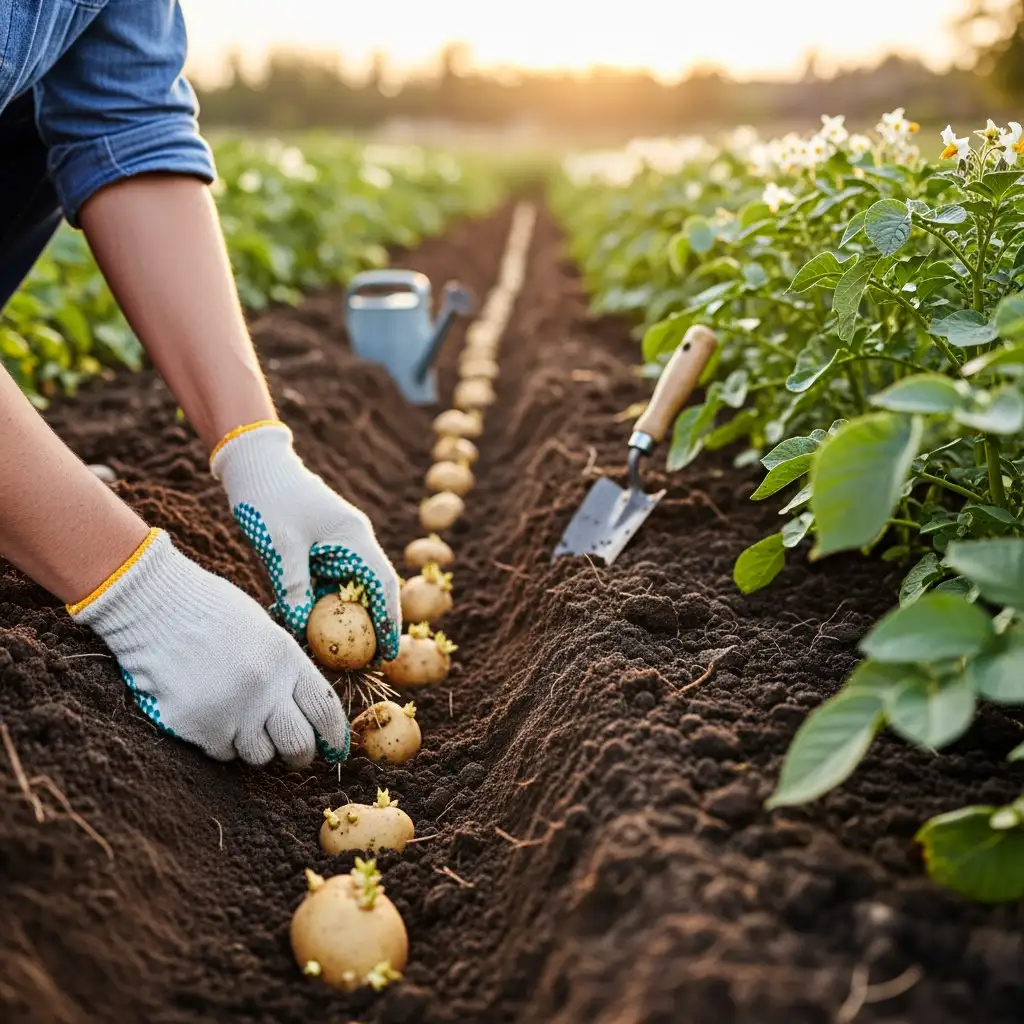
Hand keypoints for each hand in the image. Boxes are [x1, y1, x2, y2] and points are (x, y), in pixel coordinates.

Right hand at [69, 529, 349, 764]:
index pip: (324, 709)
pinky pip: (223, 752)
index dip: (334, 735)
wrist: (153, 606)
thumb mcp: (264, 630)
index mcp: (287, 658)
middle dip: (299, 754)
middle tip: (294, 755)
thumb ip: (286, 668)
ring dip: (254, 745)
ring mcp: (233, 710)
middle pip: (298, 744)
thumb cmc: (209, 611)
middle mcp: (266, 688)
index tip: (334, 748)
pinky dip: (219, 742)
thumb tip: (306, 708)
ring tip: (238, 718)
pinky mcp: (199, 727)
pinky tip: (208, 713)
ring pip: (260, 755)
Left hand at [210, 421, 401, 658]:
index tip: (388, 653)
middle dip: (367, 628)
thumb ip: (293, 586)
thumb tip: (300, 627)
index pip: (383, 584)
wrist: (254, 466)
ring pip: (344, 592)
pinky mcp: (317, 550)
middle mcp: (352, 543)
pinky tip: (302, 627)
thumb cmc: (270, 499)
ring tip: (329, 654)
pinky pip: (323, 584)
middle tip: (359, 663)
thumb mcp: (281, 546)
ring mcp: (335, 547)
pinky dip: (317, 606)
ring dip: (338, 620)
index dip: (390, 621)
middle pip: (368, 593)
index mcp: (354, 537)